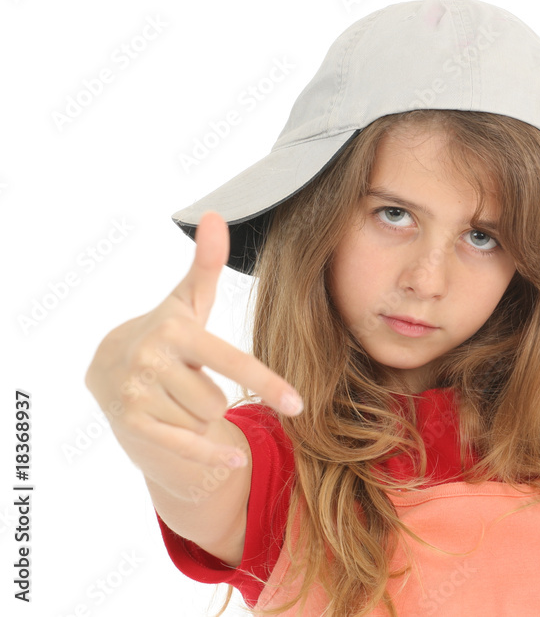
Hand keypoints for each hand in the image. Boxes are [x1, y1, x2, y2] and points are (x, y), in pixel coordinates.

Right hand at [85, 211, 301, 468]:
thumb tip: (216, 214)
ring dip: (200, 416)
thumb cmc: (164, 333)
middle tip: (190, 383)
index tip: (298, 404)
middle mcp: (152, 360)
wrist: (105, 368)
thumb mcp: (186, 301)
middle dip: (214, 396)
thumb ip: (205, 263)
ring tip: (178, 398)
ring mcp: (137, 394)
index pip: (231, 362)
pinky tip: (234, 462)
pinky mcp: (130, 423)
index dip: (267, 384)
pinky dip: (210, 456)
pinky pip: (184, 445)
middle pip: (219, 398)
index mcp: (175, 330)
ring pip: (202, 419)